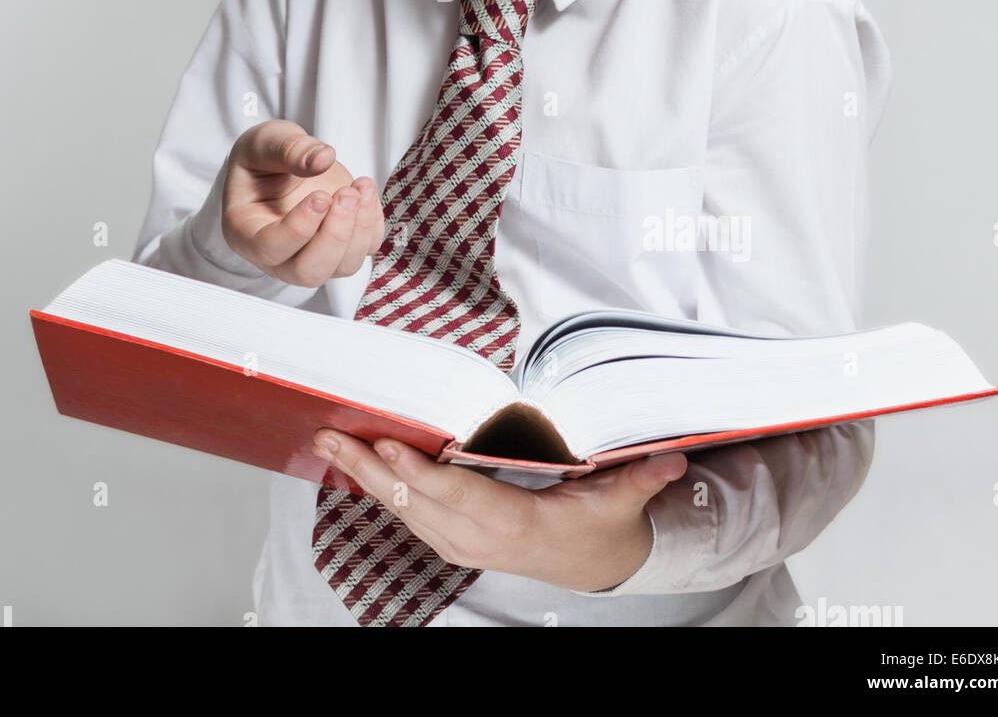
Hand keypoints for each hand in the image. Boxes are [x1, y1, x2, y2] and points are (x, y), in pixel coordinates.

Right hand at [221, 120, 386, 286]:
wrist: (282, 162)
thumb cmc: (264, 158)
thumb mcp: (265, 142)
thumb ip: (288, 148)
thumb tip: (323, 158)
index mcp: (247, 232)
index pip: (270, 249)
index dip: (299, 228)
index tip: (320, 196)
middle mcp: (279, 255)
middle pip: (309, 272)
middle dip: (335, 235)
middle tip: (346, 194)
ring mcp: (313, 255)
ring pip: (343, 266)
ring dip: (360, 228)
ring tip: (361, 186)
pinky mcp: (342, 246)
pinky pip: (366, 249)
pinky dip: (373, 222)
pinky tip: (365, 191)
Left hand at [312, 428, 687, 592]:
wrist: (590, 564)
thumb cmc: (597, 527)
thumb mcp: (620, 503)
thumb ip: (639, 479)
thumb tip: (671, 459)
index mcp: (513, 524)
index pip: (459, 496)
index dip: (421, 473)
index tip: (389, 444)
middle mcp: (477, 537)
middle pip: (415, 500)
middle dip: (369, 467)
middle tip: (328, 434)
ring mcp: (459, 541)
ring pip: (402, 507)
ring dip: (361, 474)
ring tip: (325, 440)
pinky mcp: (450, 537)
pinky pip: (406, 511)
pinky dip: (376, 486)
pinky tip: (352, 462)